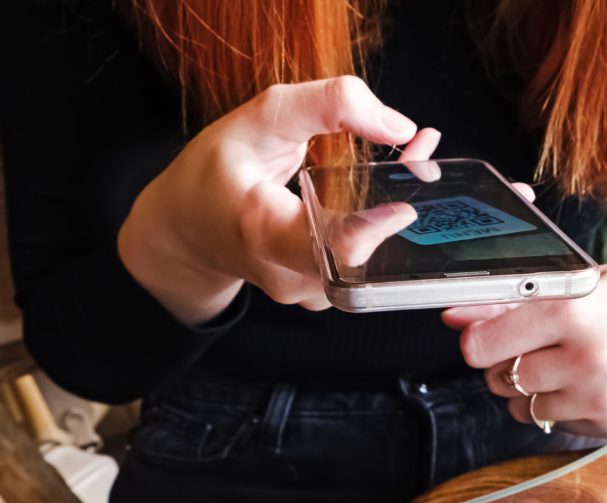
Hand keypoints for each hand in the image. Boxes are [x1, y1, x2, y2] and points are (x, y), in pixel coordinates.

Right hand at [117, 76, 441, 323]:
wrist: (186, 231)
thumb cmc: (215, 172)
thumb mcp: (257, 119)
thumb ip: (326, 105)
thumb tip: (399, 126)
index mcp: (263, 232)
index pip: (333, 247)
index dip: (374, 227)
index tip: (403, 200)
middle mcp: (288, 274)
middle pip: (364, 253)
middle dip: (398, 203)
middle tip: (420, 154)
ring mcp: (307, 292)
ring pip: (369, 260)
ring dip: (393, 209)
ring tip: (408, 161)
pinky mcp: (322, 292)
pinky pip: (364, 263)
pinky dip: (379, 225)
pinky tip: (385, 189)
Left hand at [443, 257, 606, 436]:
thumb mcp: (590, 284)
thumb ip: (522, 304)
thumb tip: (459, 318)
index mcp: (573, 312)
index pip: (483, 345)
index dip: (478, 342)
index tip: (484, 339)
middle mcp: (585, 358)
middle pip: (501, 378)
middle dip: (505, 365)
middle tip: (533, 347)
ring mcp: (602, 396)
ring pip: (526, 407)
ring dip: (532, 389)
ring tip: (566, 364)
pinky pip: (561, 423)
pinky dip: (566, 407)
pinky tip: (595, 382)